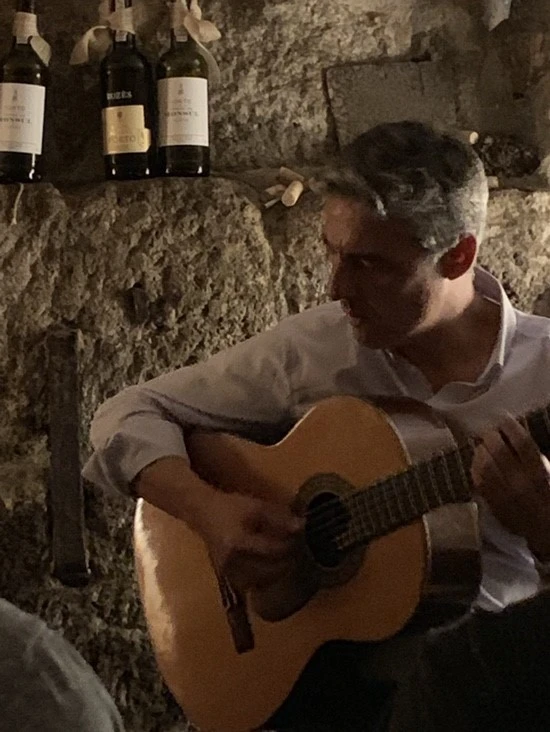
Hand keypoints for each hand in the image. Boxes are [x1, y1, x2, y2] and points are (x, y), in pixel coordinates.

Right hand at [198, 490, 303, 591]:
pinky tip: (272, 566)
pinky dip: (266, 577)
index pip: (272, 550)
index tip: (300, 538)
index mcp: (237, 543)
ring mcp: (228, 573)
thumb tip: (302, 527)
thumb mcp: (256, 506)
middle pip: (269, 571)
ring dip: (278, 572)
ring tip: (287, 558)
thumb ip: (279, 517)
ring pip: (262, 581)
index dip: (290, 545)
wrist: (203, 515)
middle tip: (297, 550)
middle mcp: (231, 563)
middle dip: (287, 561)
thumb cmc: (230, 508)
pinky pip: (253, 583)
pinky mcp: (228, 578)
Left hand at [471, 414, 549, 558]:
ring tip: (482, 446)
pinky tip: (478, 462)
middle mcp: (520, 481)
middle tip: (490, 432)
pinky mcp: (493, 502)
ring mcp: (504, 492)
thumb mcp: (548, 473)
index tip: (504, 418)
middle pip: (499, 450)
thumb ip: (535, 457)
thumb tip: (516, 435)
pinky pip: (478, 480)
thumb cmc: (548, 497)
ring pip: (485, 463)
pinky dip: (475, 467)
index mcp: (540, 473)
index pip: (523, 443)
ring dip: (481, 450)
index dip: (511, 427)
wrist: (545, 531)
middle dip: (491, 436)